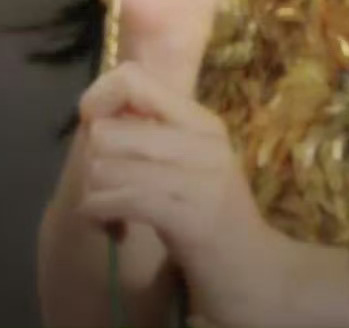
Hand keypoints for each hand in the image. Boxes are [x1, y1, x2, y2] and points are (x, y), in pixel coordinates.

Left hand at [77, 63, 296, 327]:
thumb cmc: (210, 216)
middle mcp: (203, 139)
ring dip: (94, 191)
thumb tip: (98, 115)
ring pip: (109, 165)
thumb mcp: (187, 163)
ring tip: (104, 207)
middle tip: (99, 184)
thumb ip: (153, 136)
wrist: (256, 271)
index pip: (133, 77)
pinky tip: (106, 225)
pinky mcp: (190, 217)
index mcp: (200, 120)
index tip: (93, 127)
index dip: (99, 98)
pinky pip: (124, 199)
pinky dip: (101, 211)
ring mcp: (200, 177)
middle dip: (91, 159)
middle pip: (112, 128)